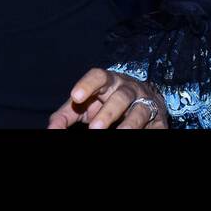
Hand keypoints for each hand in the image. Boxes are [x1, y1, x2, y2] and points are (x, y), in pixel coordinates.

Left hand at [49, 68, 168, 128]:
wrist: (141, 101)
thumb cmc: (104, 103)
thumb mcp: (84, 106)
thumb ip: (66, 115)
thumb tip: (51, 129)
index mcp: (108, 81)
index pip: (98, 75)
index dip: (87, 84)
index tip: (74, 96)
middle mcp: (128, 88)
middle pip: (120, 96)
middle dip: (108, 113)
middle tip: (94, 128)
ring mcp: (145, 102)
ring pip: (140, 111)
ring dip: (129, 125)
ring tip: (119, 135)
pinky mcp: (159, 119)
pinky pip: (155, 125)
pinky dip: (147, 131)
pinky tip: (139, 135)